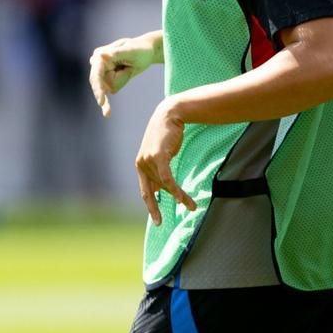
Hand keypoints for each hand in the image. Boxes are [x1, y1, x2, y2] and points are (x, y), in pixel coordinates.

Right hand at [89, 36, 156, 116]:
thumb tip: (100, 55)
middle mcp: (97, 64)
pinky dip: (109, 102)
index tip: (101, 102)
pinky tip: (107, 114)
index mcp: (100, 55)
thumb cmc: (141, 49)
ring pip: (109, 88)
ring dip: (124, 80)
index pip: (96, 74)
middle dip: (112, 87)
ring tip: (131, 67)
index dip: (98, 88)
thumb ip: (117, 53)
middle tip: (112, 104)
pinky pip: (109, 92)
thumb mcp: (132, 51)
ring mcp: (102, 73)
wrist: (146, 51)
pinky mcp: (107, 80)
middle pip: (102, 84)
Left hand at [135, 99, 196, 225]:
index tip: (158, 219)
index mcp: (140, 164)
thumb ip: (160, 167)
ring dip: (180, 197)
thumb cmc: (168, 133)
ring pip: (165, 186)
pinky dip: (174, 190)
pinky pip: (167, 178)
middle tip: (170, 219)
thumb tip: (164, 186)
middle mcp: (142, 164)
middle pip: (158, 189)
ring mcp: (148, 160)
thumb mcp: (162, 152)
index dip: (151, 206)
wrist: (170, 114)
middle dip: (169, 203)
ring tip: (192, 206)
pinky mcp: (158, 156)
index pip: (145, 191)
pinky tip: (181, 198)